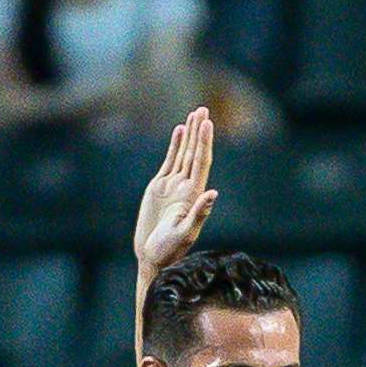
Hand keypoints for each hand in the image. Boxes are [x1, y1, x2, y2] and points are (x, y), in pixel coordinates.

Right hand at [129, 106, 220, 265]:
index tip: (207, 124)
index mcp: (195, 195)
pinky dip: (174, 145)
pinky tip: (179, 130)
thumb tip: (213, 193)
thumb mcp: (185, 234)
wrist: (153, 257)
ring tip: (194, 114)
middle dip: (199, 131)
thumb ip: (199, 214)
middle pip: (195, 153)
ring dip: (189, 134)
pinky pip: (169, 161)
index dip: (205, 143)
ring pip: (183, 154)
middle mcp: (187, 187)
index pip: (201, 162)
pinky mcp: (160, 188)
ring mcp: (174, 186)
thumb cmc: (170, 250)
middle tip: (203, 109)